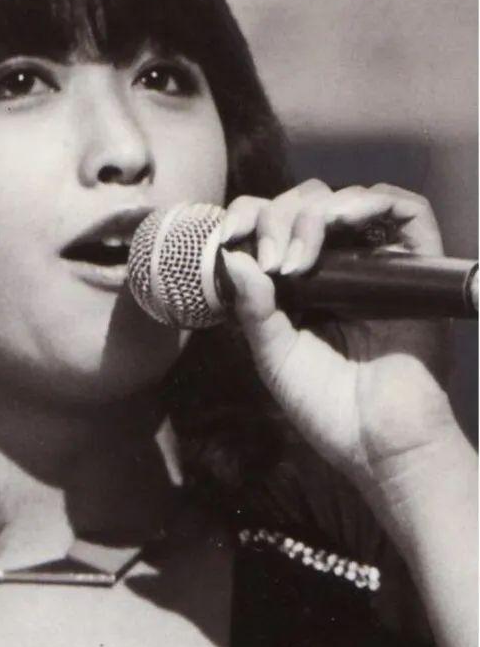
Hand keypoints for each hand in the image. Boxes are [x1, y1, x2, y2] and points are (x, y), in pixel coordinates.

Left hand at [220, 179, 460, 494]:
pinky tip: (343, 219)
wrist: (380, 447)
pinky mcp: (417, 270)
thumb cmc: (327, 408)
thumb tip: (232, 253)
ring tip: (296, 256)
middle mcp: (341, 267)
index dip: (248, 215)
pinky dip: (373, 200)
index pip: (274, 222)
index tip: (228, 236)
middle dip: (277, 217)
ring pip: (349, 199)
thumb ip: (253, 306)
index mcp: (302, 284)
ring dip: (315, 212)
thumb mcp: (273, 355)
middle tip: (269, 260)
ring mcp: (380, 265)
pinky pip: (408, 211)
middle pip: (307, 202)